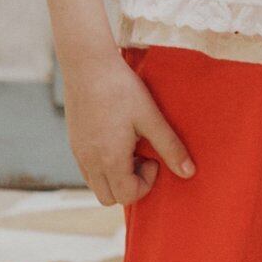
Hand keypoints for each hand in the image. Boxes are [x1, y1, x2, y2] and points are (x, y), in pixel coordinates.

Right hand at [61, 51, 196, 205]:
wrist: (87, 64)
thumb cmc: (121, 88)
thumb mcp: (150, 117)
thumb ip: (170, 147)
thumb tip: (189, 173)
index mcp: (109, 159)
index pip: (127, 195)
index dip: (146, 182)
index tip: (154, 157)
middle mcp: (89, 161)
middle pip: (109, 197)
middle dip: (129, 184)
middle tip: (141, 155)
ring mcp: (78, 152)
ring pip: (95, 184)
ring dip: (115, 176)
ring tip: (128, 146)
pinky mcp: (73, 141)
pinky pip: (87, 169)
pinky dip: (102, 165)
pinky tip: (115, 137)